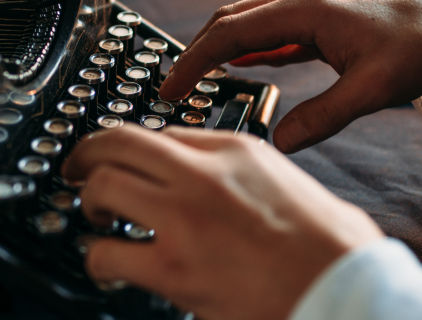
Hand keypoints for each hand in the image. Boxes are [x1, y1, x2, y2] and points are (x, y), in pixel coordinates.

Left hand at [62, 126, 383, 319]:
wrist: (346, 290)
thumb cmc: (331, 247)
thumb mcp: (288, 183)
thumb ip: (243, 172)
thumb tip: (211, 179)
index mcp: (236, 149)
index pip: (161, 131)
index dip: (129, 145)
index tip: (117, 157)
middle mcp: (204, 174)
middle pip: (118, 143)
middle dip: (86, 155)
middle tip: (76, 170)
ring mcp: (185, 219)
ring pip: (103, 186)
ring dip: (87, 201)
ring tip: (92, 217)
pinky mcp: (174, 269)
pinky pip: (107, 253)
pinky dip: (97, 259)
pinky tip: (105, 264)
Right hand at [159, 0, 421, 152]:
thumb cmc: (420, 47)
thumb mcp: (372, 90)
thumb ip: (324, 117)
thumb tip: (282, 142)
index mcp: (306, 11)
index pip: (230, 33)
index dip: (194, 61)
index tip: (171, 87)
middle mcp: (301, 1)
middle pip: (229, 21)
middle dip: (196, 53)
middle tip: (174, 89)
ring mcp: (309, 6)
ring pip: (247, 22)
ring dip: (218, 48)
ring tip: (198, 81)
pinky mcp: (319, 18)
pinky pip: (270, 30)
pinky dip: (247, 48)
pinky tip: (240, 67)